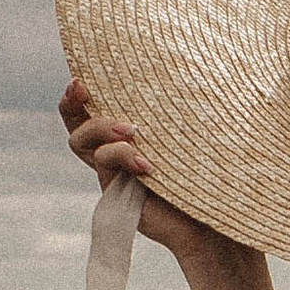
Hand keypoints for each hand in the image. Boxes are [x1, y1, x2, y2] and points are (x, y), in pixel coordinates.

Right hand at [59, 79, 250, 268]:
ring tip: (134, 131)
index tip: (83, 76)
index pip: (98, 106)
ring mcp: (115, 171)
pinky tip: (148, 165)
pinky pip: (103, 163)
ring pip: (81, 141)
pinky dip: (122, 155)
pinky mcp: (116, 191)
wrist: (217, 225)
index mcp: (135, 133)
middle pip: (75, 123)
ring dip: (101, 126)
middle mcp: (119, 150)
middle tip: (81, 88)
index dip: (81, 91)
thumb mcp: (201, 135)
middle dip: (72, 102)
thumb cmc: (217, 177)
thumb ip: (184, 108)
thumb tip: (194, 64)